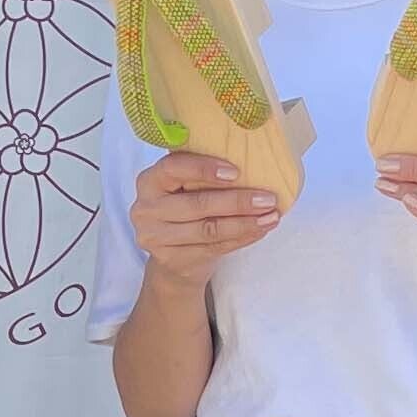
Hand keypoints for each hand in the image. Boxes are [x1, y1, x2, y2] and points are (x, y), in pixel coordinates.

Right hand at [129, 151, 281, 292]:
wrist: (173, 258)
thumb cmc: (185, 210)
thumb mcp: (184, 187)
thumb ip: (201, 173)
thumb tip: (250, 157)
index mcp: (149, 181)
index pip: (173, 168)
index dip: (204, 169)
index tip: (236, 172)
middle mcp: (146, 209)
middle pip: (196, 204)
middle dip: (237, 201)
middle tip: (268, 198)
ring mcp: (156, 238)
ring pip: (208, 229)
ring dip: (245, 222)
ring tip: (271, 216)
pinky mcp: (172, 260)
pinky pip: (214, 248)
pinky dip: (242, 238)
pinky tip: (260, 230)